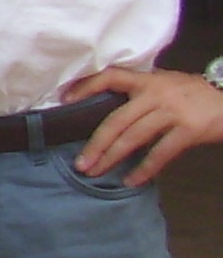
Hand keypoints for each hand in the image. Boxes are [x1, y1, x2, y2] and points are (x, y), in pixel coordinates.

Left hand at [69, 64, 222, 187]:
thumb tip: (106, 108)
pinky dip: (144, 169)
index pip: (111, 77)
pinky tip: (131, 180)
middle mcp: (156, 94)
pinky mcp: (188, 129)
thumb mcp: (166, 84)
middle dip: (96, 144)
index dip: (86, 87)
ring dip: (111, 157)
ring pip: (133, 137)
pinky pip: (160, 153)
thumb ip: (140, 92)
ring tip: (95, 172)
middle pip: (116, 119)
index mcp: (148, 80)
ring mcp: (172, 111)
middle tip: (80, 164)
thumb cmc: (194, 95)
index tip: (64, 100)